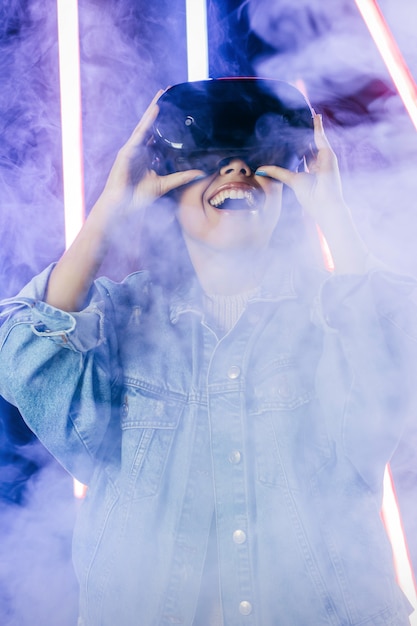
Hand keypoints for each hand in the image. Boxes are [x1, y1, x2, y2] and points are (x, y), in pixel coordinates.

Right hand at [99, 90, 203, 214]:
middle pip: (150, 125)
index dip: (165, 121)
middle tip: (167, 92)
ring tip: (162, 94)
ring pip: (145, 125)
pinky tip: (155, 109)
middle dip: (158, 109)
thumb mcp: (165, 184)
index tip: (175, 109)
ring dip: (153, 109)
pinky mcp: (127, 151)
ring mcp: (132, 149)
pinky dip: (147, 121)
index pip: (158, 134)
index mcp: (147, 156)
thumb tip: (199, 173)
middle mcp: (139, 149)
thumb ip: (181, 177)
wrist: (122, 206)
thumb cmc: (138, 197)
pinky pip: (139, 133)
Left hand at [256, 113, 345, 226]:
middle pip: (310, 144)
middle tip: (297, 120)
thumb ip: (277, 172)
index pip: (303, 154)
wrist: (323, 202)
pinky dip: (318, 126)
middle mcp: (318, 163)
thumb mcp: (290, 179)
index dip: (296, 146)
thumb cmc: (309, 196)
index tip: (289, 137)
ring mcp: (325, 158)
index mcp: (310, 170)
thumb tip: (259, 170)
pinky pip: (321, 137)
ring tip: (307, 113)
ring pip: (316, 139)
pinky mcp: (329, 154)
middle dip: (304, 134)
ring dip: (312, 126)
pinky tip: (314, 116)